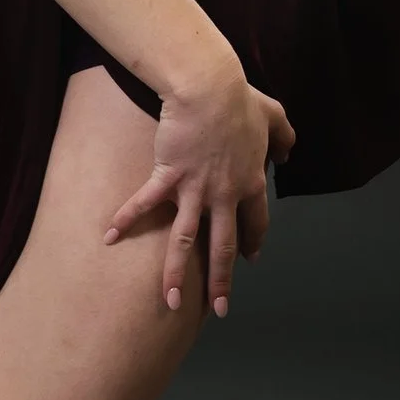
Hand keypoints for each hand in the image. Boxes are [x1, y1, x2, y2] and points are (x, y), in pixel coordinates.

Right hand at [100, 72, 294, 320]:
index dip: (252, 243)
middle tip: (219, 309)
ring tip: (170, 302)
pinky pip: (145, 203)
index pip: (255, 223)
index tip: (249, 260)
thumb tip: (290, 151)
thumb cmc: (239, 99)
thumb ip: (284, 135)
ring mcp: (195, 190)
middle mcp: (224, 195)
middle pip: (223, 248)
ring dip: (176, 274)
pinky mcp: (168, 177)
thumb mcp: (273, 114)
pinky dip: (126, 219)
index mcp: (251, 183)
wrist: (209, 89)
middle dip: (221, 282)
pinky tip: (109, 237)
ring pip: (186, 242)